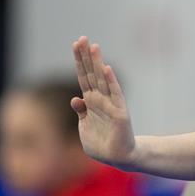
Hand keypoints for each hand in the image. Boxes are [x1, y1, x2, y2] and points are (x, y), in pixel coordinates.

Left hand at [71, 37, 136, 169]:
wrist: (118, 157)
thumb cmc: (101, 142)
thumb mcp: (84, 127)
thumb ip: (81, 112)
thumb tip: (75, 99)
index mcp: (90, 102)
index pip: (83, 76)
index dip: (79, 60)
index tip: (76, 43)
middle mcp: (100, 99)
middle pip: (91, 73)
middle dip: (86, 56)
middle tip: (83, 38)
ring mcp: (110, 104)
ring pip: (102, 79)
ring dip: (97, 63)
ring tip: (94, 46)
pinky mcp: (120, 112)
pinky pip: (115, 94)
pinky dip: (111, 81)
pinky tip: (107, 69)